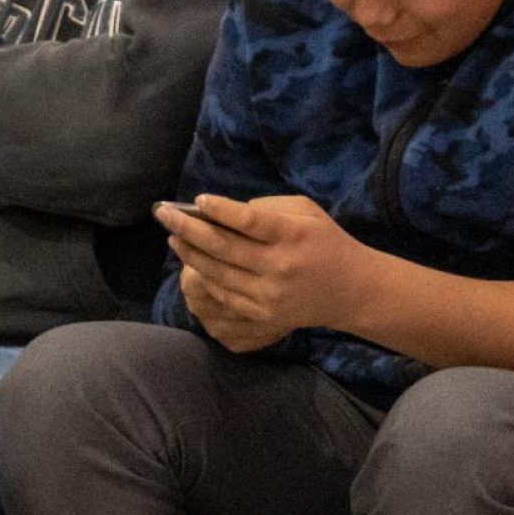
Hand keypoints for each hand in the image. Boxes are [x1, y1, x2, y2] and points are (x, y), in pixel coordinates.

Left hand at [161, 193, 360, 351]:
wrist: (350, 290)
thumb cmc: (325, 241)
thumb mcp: (307, 212)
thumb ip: (269, 208)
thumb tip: (226, 211)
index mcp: (292, 236)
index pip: (251, 221)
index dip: (222, 210)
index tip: (198, 199)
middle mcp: (279, 266)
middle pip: (224, 247)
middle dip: (188, 228)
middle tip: (163, 213)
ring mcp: (269, 294)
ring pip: (218, 272)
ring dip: (190, 253)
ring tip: (172, 235)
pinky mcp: (263, 314)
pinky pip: (224, 294)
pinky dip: (204, 277)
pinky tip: (191, 262)